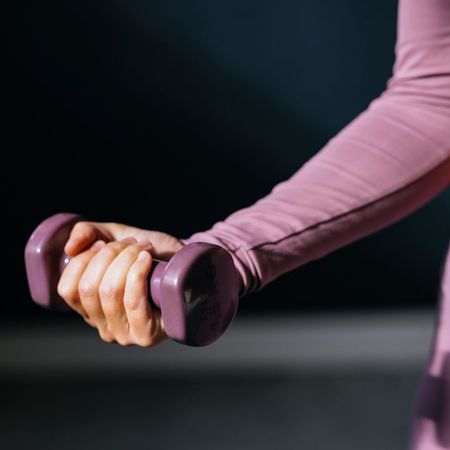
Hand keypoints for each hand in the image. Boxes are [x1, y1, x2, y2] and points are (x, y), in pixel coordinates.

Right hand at [57, 221, 184, 346]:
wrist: (188, 265)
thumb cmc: (152, 254)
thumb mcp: (116, 237)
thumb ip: (88, 234)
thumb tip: (70, 248)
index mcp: (90, 308)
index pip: (68, 289)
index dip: (84, 260)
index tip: (105, 243)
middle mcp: (103, 327)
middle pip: (90, 288)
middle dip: (110, 255)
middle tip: (131, 244)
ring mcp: (125, 334)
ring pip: (110, 292)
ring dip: (126, 260)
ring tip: (142, 249)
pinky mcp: (146, 335)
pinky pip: (133, 302)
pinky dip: (137, 273)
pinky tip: (146, 259)